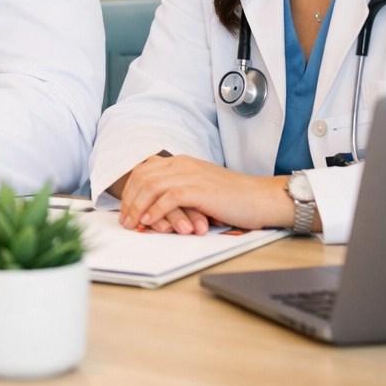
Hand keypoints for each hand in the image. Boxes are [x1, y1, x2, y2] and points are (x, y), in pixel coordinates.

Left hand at [117, 154, 296, 233]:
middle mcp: (183, 164)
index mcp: (182, 162)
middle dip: (129, 199)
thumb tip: (153, 209)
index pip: (144, 170)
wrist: (261, 198)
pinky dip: (155, 210)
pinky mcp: (199, 189)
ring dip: (137, 206)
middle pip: (142, 177)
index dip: (130, 190)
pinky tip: (150, 221)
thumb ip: (178, 192)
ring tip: (133, 223)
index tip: (125, 209)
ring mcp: (191, 175)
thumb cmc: (233, 198)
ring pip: (151, 186)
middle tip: (124, 220)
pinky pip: (168, 198)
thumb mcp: (200, 188)